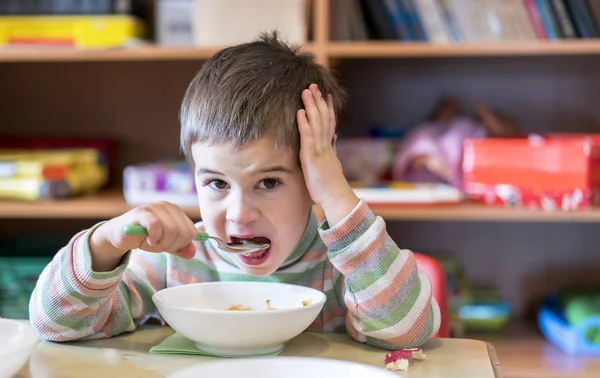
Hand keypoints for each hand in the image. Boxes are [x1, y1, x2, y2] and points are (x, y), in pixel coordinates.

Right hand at [90, 202, 197, 270]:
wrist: (120, 235)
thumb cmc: (145, 237)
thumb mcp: (166, 244)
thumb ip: (180, 248)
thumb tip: (192, 252)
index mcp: (177, 212)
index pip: (192, 232)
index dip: (181, 244)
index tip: (168, 245)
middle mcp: (167, 206)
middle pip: (183, 232)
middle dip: (172, 245)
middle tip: (158, 244)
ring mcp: (154, 207)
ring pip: (172, 230)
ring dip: (161, 243)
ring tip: (151, 241)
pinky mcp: (141, 212)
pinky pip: (156, 226)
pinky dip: (154, 237)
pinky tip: (148, 239)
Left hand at [297, 84, 358, 225]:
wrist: (336, 197)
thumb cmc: (331, 185)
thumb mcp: (332, 164)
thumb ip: (332, 149)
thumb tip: (334, 137)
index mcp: (329, 146)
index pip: (329, 122)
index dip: (327, 107)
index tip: (325, 95)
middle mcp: (326, 144)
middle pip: (323, 117)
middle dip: (318, 101)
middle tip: (313, 85)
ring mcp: (320, 149)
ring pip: (316, 122)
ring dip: (311, 105)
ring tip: (306, 91)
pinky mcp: (311, 156)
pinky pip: (307, 136)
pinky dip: (304, 123)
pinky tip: (301, 111)